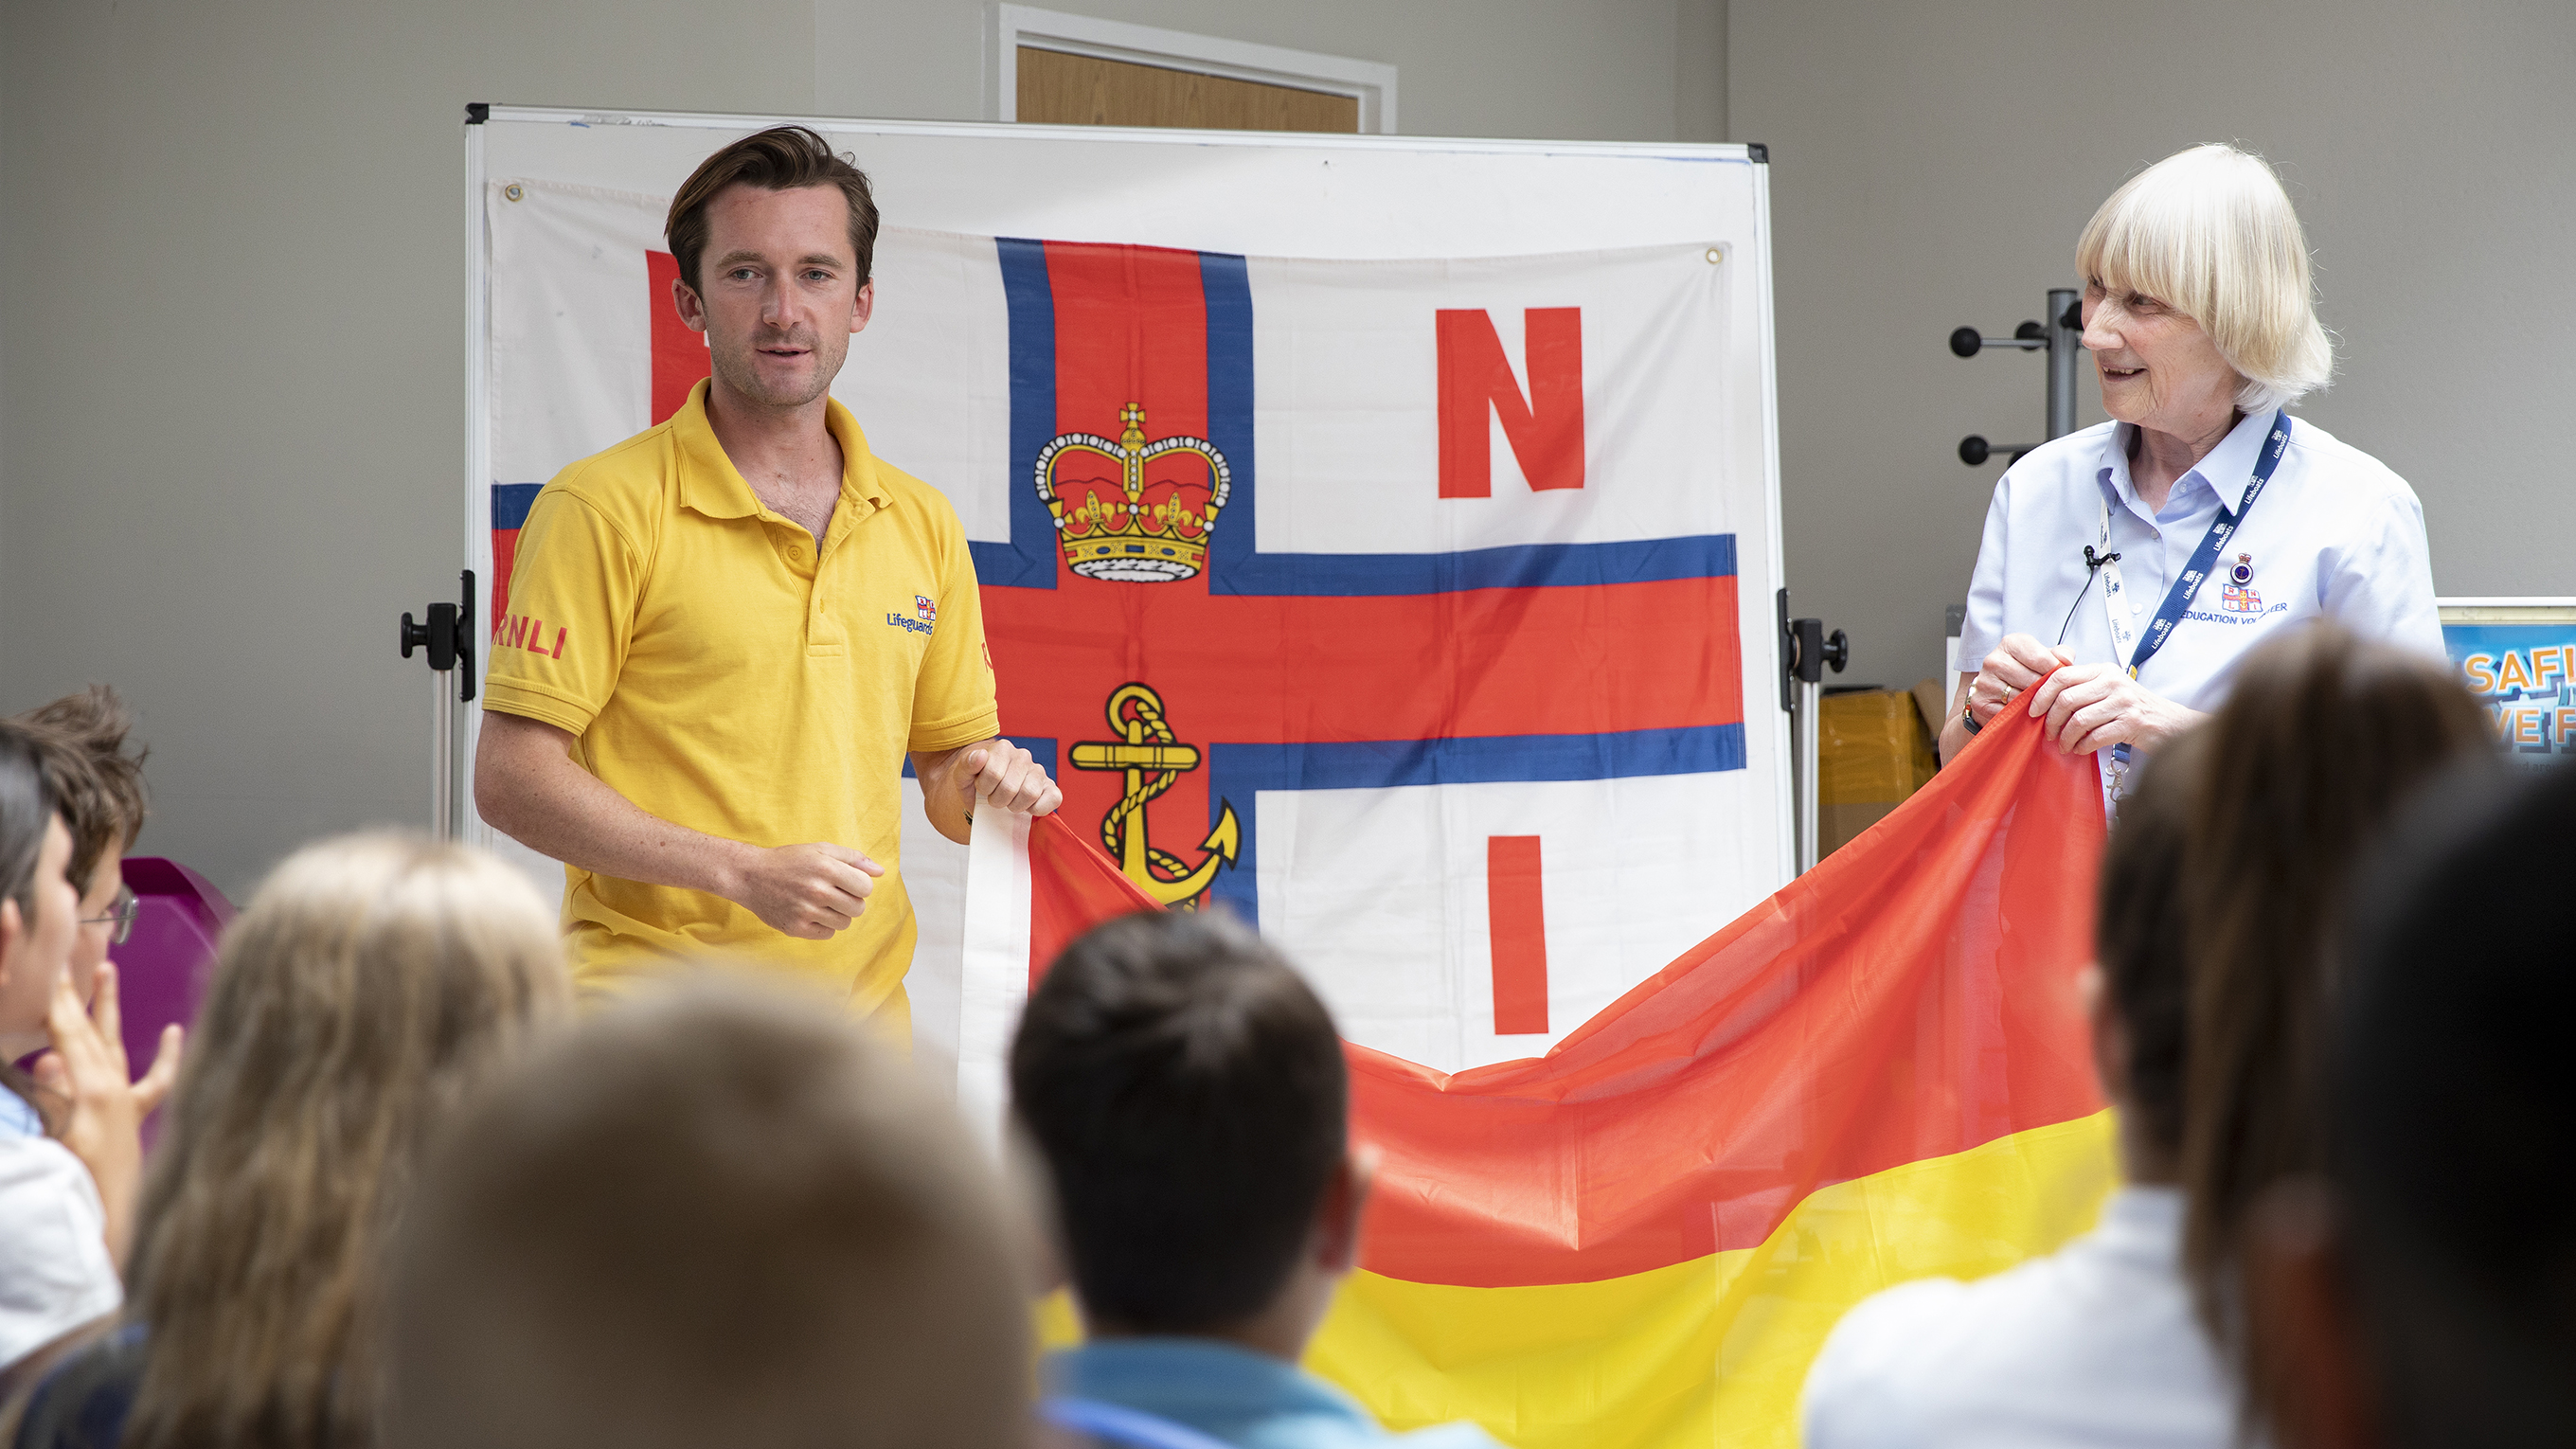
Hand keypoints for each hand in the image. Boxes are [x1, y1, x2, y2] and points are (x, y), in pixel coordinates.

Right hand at [31, 960, 180, 1266]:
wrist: (111, 1225)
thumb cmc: (81, 1186)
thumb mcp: (56, 1140)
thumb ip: (50, 1098)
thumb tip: (48, 1059)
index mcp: (90, 1091)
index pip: (66, 1034)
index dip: (57, 1001)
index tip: (49, 969)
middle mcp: (112, 1089)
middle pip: (88, 1031)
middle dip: (76, 995)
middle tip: (67, 958)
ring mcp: (124, 1102)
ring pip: (115, 1042)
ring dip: (110, 1008)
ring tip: (106, 969)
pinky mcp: (134, 1118)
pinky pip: (155, 1080)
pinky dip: (166, 1055)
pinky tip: (173, 1031)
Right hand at [728, 843, 883, 939]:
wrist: (750, 876)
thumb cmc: (788, 861)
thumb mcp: (820, 850)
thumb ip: (853, 858)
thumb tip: (880, 871)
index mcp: (826, 868)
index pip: (866, 887)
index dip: (860, 885)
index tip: (847, 882)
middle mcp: (817, 891)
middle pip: (858, 908)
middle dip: (851, 901)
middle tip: (834, 893)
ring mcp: (806, 911)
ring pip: (844, 923)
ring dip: (838, 915)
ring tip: (821, 903)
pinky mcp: (796, 928)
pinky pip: (827, 934)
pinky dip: (823, 926)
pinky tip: (811, 913)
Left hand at [961, 739, 1061, 819]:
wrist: (987, 796)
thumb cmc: (976, 785)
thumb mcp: (962, 776)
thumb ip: (967, 764)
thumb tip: (980, 755)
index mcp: (1002, 748)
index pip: (993, 774)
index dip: (984, 788)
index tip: (982, 787)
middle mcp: (1023, 756)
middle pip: (1010, 787)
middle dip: (997, 800)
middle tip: (994, 798)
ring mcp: (1039, 771)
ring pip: (1030, 794)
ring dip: (1014, 806)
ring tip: (1009, 802)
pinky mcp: (1051, 787)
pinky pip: (1053, 799)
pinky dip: (1037, 809)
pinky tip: (1026, 807)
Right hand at [1966, 634, 2073, 724]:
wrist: (1997, 690)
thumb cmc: (2026, 671)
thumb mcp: (2044, 657)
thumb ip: (2061, 654)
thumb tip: (2067, 661)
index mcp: (2011, 643)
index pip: (2041, 658)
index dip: (2055, 672)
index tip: (2059, 680)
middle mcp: (1994, 659)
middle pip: (2032, 680)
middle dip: (2044, 690)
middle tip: (2049, 695)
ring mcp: (1984, 681)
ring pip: (2020, 698)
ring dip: (2033, 704)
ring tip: (2037, 703)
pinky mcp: (1979, 701)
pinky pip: (2008, 712)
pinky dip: (2019, 715)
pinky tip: (2023, 711)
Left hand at [2024, 663, 2201, 754]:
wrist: (2169, 723)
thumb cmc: (2133, 708)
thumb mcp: (2108, 688)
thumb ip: (2082, 686)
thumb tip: (2043, 693)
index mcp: (2103, 670)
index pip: (2061, 675)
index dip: (2041, 694)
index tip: (2033, 711)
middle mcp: (2113, 682)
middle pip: (2066, 699)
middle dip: (2051, 720)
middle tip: (2049, 734)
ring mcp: (2123, 702)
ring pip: (2078, 720)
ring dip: (2066, 737)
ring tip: (2065, 745)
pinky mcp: (2131, 723)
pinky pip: (2095, 736)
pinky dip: (2083, 746)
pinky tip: (2081, 749)